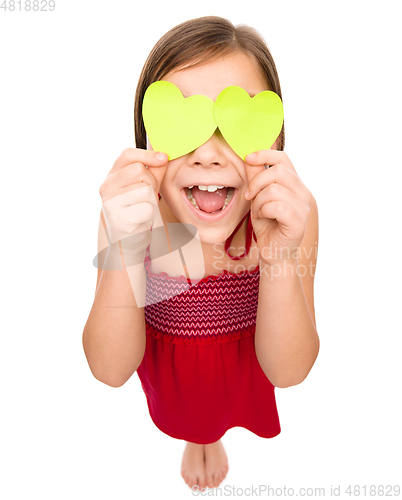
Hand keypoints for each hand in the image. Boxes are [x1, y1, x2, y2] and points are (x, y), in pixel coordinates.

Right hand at [99, 148, 167, 266]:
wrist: (126, 241)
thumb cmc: (137, 211)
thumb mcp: (145, 187)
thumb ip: (153, 171)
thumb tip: (164, 155)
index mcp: (111, 176)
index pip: (127, 155)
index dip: (147, 154)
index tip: (163, 158)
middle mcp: (106, 187)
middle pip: (139, 171)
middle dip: (150, 183)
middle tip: (146, 196)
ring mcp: (111, 203)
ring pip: (144, 190)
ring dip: (150, 201)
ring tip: (142, 209)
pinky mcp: (119, 219)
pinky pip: (147, 208)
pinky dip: (149, 215)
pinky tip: (140, 220)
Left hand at [244, 150, 312, 265]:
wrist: (274, 252)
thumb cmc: (267, 225)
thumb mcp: (257, 198)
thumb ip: (255, 178)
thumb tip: (249, 157)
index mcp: (295, 184)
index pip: (283, 158)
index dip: (265, 154)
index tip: (248, 158)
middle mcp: (303, 193)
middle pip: (278, 171)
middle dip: (256, 182)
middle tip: (249, 196)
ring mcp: (303, 207)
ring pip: (274, 189)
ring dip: (258, 201)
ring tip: (258, 211)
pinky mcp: (298, 222)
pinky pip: (276, 206)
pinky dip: (263, 211)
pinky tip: (263, 218)